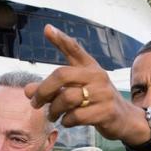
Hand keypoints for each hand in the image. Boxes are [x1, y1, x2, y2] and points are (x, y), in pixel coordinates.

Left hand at [25, 26, 147, 146]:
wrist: (123, 119)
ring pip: (67, 98)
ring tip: (52, 114)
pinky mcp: (106, 111)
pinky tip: (67, 121)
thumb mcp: (77, 91)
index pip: (74, 49)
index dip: (60, 39)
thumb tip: (28, 91)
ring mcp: (103, 93)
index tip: (47, 29)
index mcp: (90, 67)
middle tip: (35, 102)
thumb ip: (53, 89)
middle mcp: (97, 76)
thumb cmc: (96, 102)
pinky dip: (66, 121)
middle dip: (44, 90)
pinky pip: (76, 116)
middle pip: (62, 75)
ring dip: (54, 109)